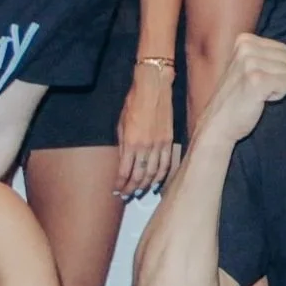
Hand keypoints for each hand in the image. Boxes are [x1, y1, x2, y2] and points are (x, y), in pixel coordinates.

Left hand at [116, 61, 178, 197]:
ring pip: (154, 173)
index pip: (124, 171)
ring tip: (140, 192)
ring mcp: (160, 144)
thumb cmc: (133, 103)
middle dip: (131, 188)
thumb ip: (122, 145)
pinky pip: (167, 163)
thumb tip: (123, 162)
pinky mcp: (170, 140)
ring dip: (146, 185)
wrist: (153, 89)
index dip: (120, 184)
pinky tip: (157, 182)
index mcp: (130, 142)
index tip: (116, 191)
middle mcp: (146, 146)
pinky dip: (162, 175)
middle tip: (126, 196)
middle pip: (139, 176)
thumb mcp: (120, 125)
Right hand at [198, 35, 285, 147]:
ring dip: (276, 86)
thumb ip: (265, 55)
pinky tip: (259, 99)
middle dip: (278, 76)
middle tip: (256, 87)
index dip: (275, 68)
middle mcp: (246, 48)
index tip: (254, 79)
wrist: (217, 123)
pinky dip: (278, 95)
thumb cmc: (236, 97)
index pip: (284, 50)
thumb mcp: (246, 65)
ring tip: (256, 93)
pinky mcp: (257, 80)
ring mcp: (250, 64)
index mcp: (244, 40)